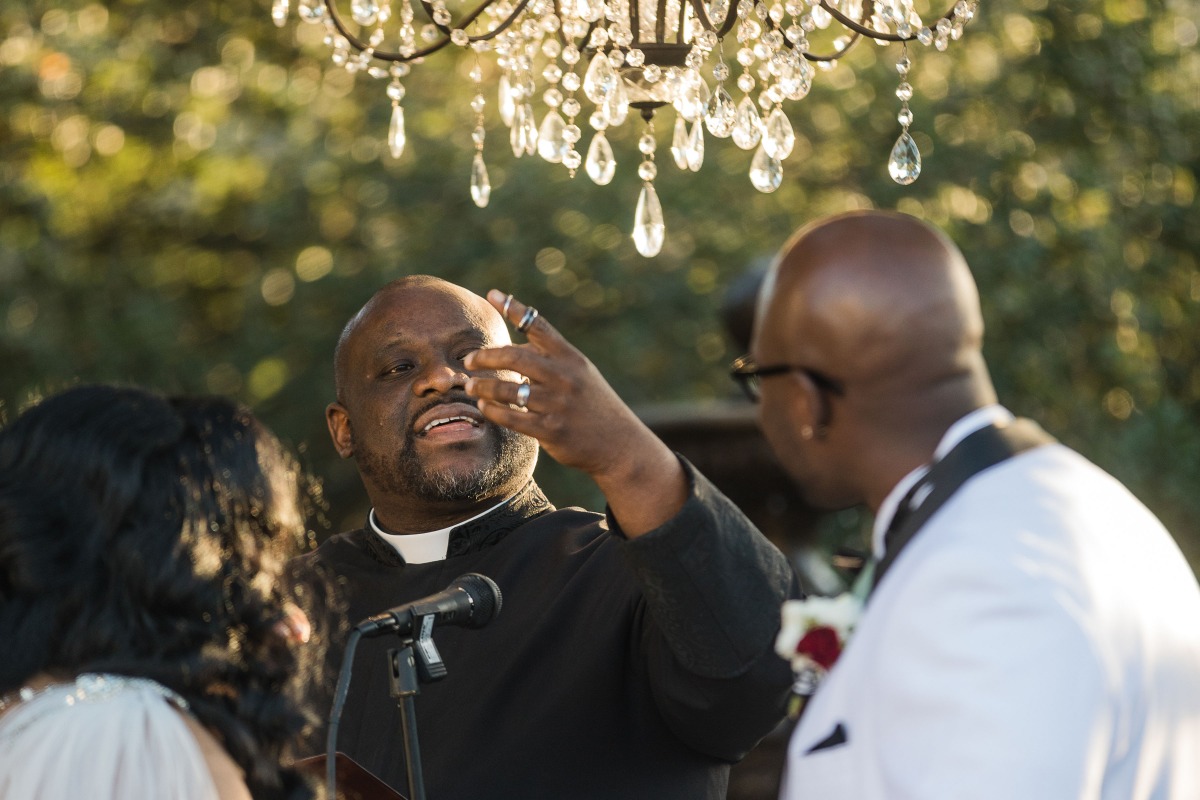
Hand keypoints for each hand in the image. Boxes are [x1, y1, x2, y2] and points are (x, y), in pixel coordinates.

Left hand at [464, 290, 685, 535]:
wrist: (619, 443)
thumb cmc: (593, 404)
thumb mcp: (580, 373)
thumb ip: (549, 359)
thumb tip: (509, 350)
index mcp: (570, 357)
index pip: (538, 326)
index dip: (514, 308)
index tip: (492, 294)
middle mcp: (564, 376)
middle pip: (515, 357)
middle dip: (486, 357)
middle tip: (469, 360)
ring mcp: (558, 404)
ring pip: (509, 390)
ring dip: (483, 387)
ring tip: (470, 387)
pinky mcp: (551, 430)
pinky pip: (513, 418)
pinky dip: (493, 411)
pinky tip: (484, 407)